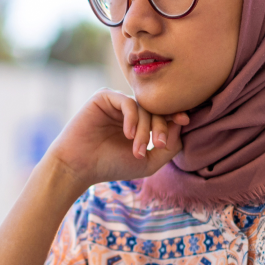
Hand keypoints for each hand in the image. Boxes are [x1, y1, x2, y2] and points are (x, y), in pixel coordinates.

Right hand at [45, 89, 188, 190]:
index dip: (176, 115)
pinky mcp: (103, 97)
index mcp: (140, 122)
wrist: (79, 166)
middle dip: (162, 127)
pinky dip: (133, 118)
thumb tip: (182, 124)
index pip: (163, 113)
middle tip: (160, 145)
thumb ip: (170, 147)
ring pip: (143, 107)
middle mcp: (129, 110)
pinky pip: (128, 102)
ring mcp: (116, 102)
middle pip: (157, 109)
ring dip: (145, 129)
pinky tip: (128, 135)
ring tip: (138, 149)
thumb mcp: (148, 163)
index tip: (185, 121)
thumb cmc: (111, 166)